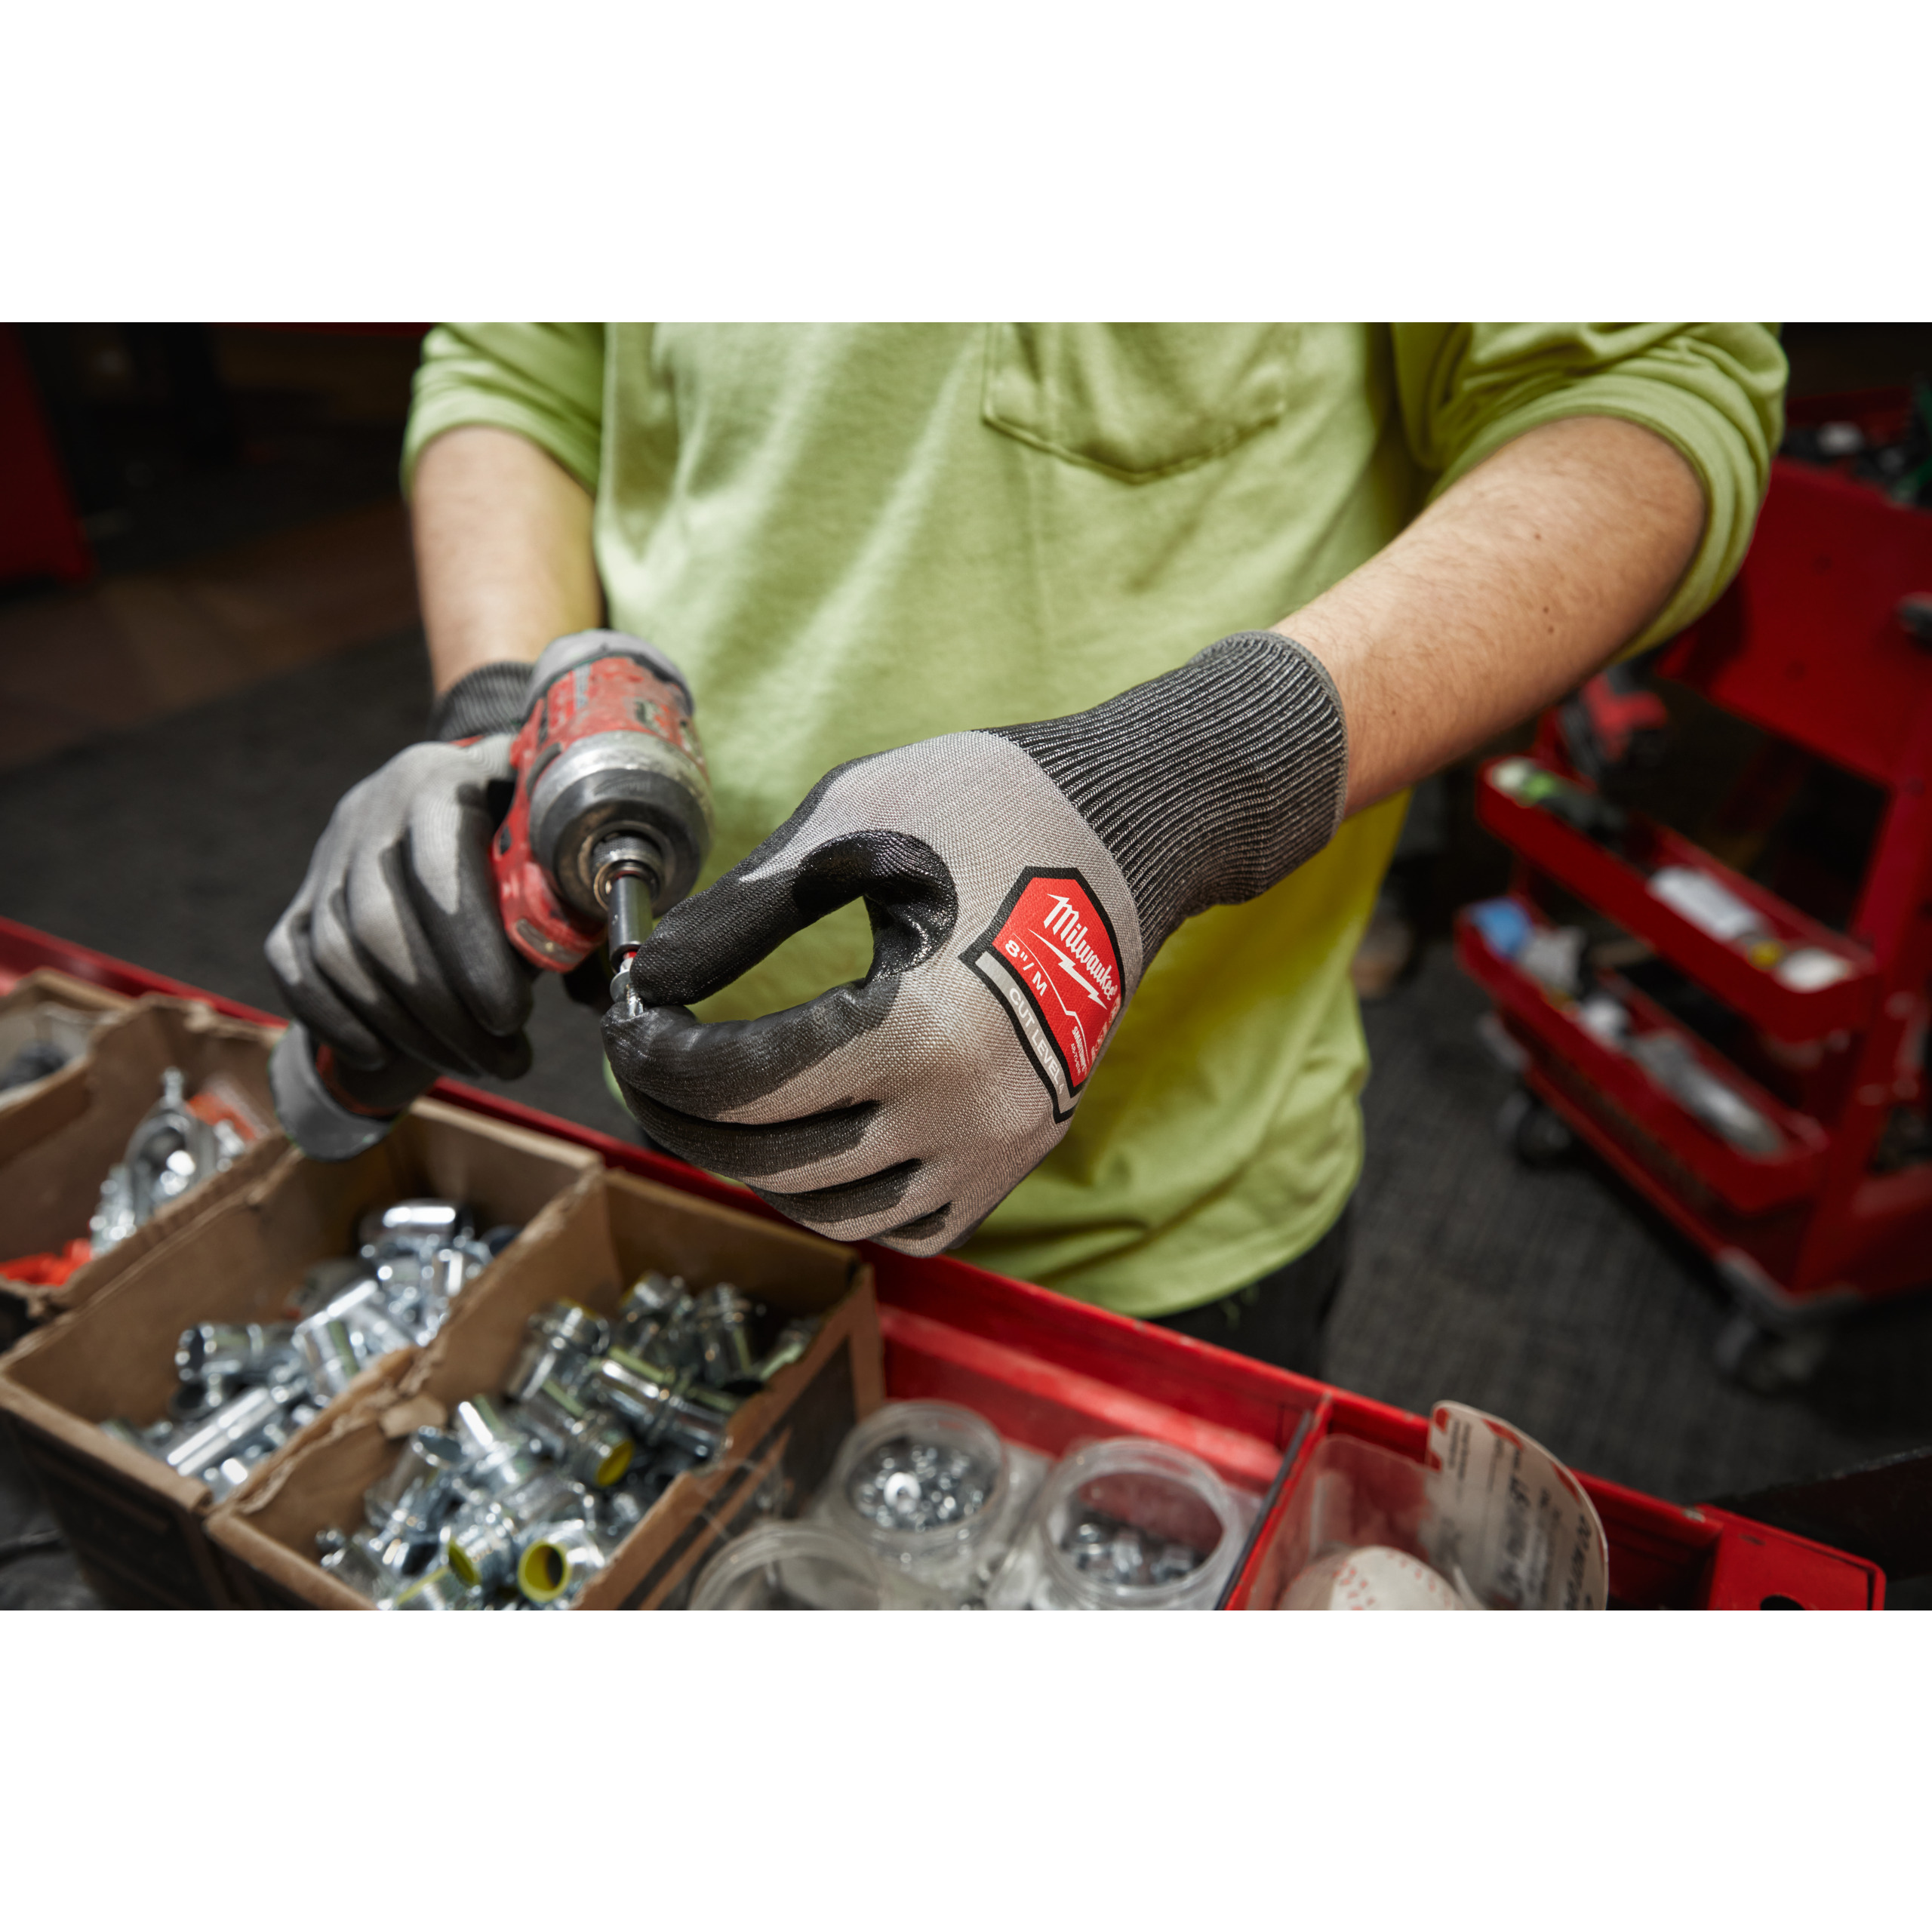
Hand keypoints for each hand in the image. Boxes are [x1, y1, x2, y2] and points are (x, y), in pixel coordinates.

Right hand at [265, 734, 532, 1080]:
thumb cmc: (527, 840)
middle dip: (444, 1013)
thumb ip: (565, 897)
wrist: (467, 805)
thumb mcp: (554, 848)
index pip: (437, 869)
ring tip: (476, 1065)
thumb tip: (591, 978)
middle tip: (506, 1062)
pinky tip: (383, 1054)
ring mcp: (327, 856)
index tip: (512, 1018)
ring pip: (338, 956)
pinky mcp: (300, 900)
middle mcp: (369, 810)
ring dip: (406, 1029)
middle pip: (379, 926)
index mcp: (437, 780)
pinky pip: (294, 968)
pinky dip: (336, 1020)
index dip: (471, 953)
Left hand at [602, 631, 1348, 1254]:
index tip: (624, 1020)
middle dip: (681, 1117)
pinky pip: (903, 1222)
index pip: (741, 1087)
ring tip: (715, 1099)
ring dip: (752, 1165)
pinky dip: (835, 1197)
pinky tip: (804, 1135)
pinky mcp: (1016, 1155)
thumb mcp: (849, 827)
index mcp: (922, 1026)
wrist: (1125, 832)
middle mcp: (967, 1111)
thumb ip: (737, 914)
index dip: (657, 1060)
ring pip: (832, 1211)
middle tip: (644, 1063)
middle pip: (771, 1162)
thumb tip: (642, 984)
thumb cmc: (988, 806)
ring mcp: (999, 1146)